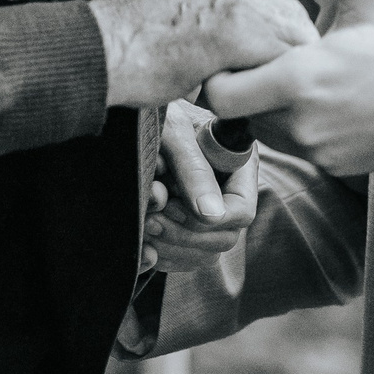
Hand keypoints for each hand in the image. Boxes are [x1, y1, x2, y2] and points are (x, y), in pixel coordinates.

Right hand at [90, 0, 315, 107]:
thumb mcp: (196, 19)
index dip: (279, 45)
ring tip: (242, 91)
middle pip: (295, 23)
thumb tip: (273, 54)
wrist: (103, 53)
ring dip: (275, 74)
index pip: (284, 8)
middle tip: (260, 88)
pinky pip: (277, 64)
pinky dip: (264, 87)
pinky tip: (237, 97)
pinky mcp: (236, 29)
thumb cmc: (142, 51)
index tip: (260, 70)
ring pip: (292, 44)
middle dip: (284, 59)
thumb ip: (236, 23)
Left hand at [143, 100, 256, 275]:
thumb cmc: (156, 112)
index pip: (241, 211)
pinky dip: (159, 256)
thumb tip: (210, 215)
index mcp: (237, 166)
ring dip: (169, 245)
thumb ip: (193, 169)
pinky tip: (141, 236)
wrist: (131, 114)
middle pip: (224, 239)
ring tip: (143, 220)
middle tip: (150, 216)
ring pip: (202, 255)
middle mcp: (227, 194)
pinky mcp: (183, 231)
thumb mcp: (174, 131)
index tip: (172, 206)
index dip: (212, 219)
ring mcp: (206, 215)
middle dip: (184, 233)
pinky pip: (181, 261)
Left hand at [204, 0, 373, 174]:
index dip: (223, 73)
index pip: (220, 95)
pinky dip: (304, 126)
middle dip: (248, 88)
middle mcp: (302, 123)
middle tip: (275, 62)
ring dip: (273, 108)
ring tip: (309, 78)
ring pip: (267, 132)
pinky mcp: (335, 167)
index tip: (244, 52)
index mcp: (300, 78)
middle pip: (239, 114)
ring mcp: (319, 151)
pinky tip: (334, 101)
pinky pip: (299, 147)